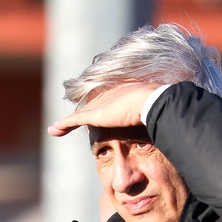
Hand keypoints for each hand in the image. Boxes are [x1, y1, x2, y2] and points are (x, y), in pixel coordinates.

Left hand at [47, 83, 162, 136]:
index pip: (107, 98)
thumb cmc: (158, 104)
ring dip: (70, 121)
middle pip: (92, 104)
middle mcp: (107, 94)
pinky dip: (63, 125)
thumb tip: (166, 116)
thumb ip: (154, 112)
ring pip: (81, 113)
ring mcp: (100, 104)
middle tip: (74, 120)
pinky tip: (54, 131)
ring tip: (59, 127)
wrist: (152, 102)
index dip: (102, 105)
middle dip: (84, 111)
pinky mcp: (94, 114)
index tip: (100, 112)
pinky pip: (73, 120)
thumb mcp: (154, 108)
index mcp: (121, 90)